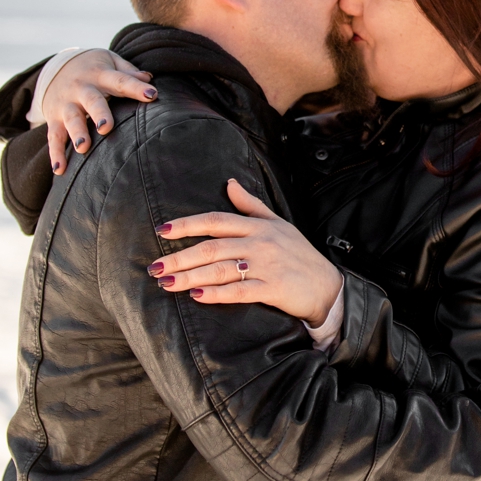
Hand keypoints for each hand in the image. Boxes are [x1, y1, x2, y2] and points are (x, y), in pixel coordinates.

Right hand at [42, 50, 157, 174]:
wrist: (57, 67)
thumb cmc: (94, 68)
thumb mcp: (111, 61)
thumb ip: (128, 72)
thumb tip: (149, 78)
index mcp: (100, 75)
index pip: (121, 80)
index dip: (136, 87)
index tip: (152, 95)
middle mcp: (82, 89)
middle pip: (92, 101)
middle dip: (99, 113)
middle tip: (106, 127)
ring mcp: (66, 104)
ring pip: (71, 119)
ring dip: (76, 133)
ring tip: (83, 147)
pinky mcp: (54, 118)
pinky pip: (53, 137)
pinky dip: (55, 153)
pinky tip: (60, 169)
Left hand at [151, 179, 343, 324]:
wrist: (327, 285)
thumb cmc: (299, 253)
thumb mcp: (278, 223)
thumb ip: (251, 205)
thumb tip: (229, 184)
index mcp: (258, 226)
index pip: (216, 221)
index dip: (187, 224)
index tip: (162, 231)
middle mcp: (260, 243)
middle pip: (211, 247)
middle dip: (179, 257)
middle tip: (154, 267)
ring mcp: (266, 266)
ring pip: (219, 269)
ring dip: (189, 276)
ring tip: (166, 283)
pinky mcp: (272, 288)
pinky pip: (238, 291)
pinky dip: (216, 294)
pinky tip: (196, 296)